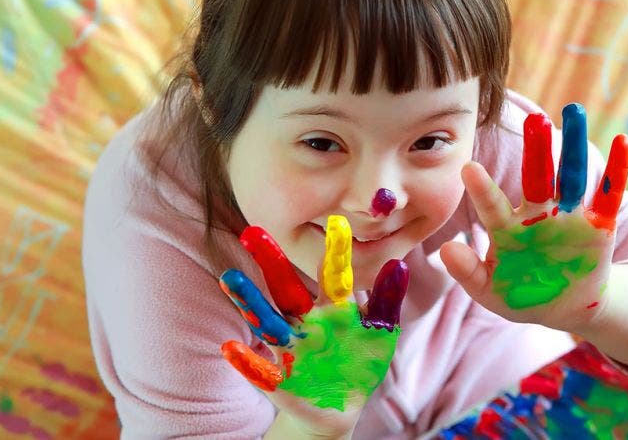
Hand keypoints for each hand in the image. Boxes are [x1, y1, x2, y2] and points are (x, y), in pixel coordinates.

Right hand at [218, 215, 409, 435]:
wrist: (341, 406)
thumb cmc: (359, 362)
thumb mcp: (380, 332)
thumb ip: (387, 301)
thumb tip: (398, 264)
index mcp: (332, 308)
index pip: (332, 275)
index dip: (335, 251)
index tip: (336, 221)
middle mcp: (306, 321)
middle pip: (286, 288)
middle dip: (271, 262)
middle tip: (252, 231)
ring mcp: (291, 348)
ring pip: (268, 321)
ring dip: (249, 301)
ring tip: (230, 277)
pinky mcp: (279, 380)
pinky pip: (260, 371)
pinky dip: (246, 362)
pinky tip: (230, 349)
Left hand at [440, 103, 627, 332]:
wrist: (564, 309)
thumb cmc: (521, 296)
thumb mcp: (491, 292)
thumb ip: (468, 273)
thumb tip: (446, 250)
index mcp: (508, 228)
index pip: (493, 206)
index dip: (482, 190)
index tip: (467, 168)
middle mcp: (538, 214)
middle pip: (536, 176)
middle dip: (536, 149)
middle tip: (533, 120)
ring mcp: (569, 216)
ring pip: (571, 175)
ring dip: (573, 146)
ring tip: (573, 111)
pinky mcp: (599, 224)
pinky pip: (609, 193)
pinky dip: (618, 169)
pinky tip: (623, 141)